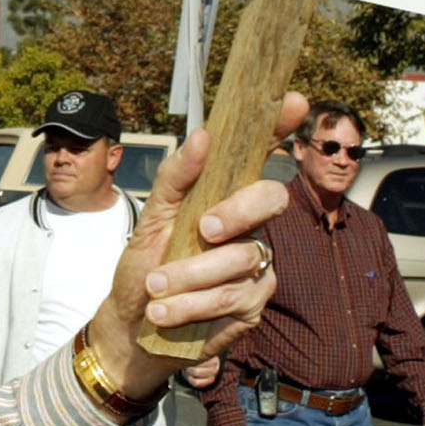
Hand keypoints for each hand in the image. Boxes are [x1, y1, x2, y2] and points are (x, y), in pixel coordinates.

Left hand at [86, 92, 308, 401]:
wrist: (132, 325)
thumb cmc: (144, 266)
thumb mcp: (151, 219)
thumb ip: (175, 178)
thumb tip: (205, 136)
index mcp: (226, 198)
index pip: (259, 156)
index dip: (280, 127)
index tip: (292, 100)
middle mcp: (250, 227)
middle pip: (272, 199)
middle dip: (239, 210)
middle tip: (205, 227)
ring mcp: (257, 265)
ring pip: (244, 257)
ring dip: (191, 274)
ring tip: (154, 289)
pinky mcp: (253, 305)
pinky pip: (234, 297)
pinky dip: (193, 304)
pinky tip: (165, 311)